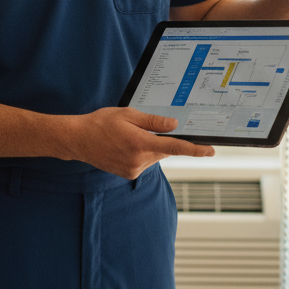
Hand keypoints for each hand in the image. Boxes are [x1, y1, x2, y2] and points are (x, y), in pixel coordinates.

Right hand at [64, 106, 214, 178]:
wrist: (78, 140)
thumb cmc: (100, 123)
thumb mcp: (127, 114)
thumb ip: (153, 121)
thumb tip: (174, 125)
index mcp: (139, 143)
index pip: (175, 147)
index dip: (195, 149)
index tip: (210, 150)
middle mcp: (139, 160)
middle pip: (164, 150)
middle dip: (161, 139)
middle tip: (142, 128)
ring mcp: (134, 169)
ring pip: (155, 156)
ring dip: (149, 146)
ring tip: (128, 136)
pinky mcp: (129, 173)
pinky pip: (145, 162)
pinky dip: (141, 153)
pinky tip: (125, 145)